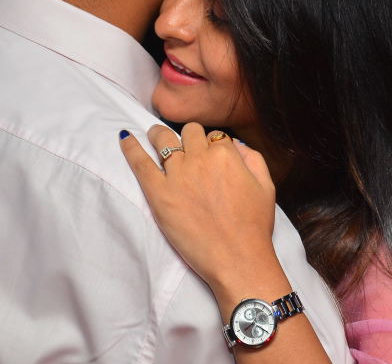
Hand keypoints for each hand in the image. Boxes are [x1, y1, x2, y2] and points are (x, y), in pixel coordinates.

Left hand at [120, 123, 277, 297]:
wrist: (237, 259)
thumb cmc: (253, 227)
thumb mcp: (266, 186)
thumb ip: (253, 158)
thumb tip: (235, 144)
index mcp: (226, 154)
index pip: (213, 136)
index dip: (211, 145)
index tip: (209, 156)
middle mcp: (200, 158)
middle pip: (188, 132)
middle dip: (188, 137)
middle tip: (185, 147)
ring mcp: (177, 174)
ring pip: (163, 139)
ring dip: (159, 135)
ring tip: (155, 136)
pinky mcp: (158, 193)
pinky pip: (140, 162)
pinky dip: (131, 147)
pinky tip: (125, 138)